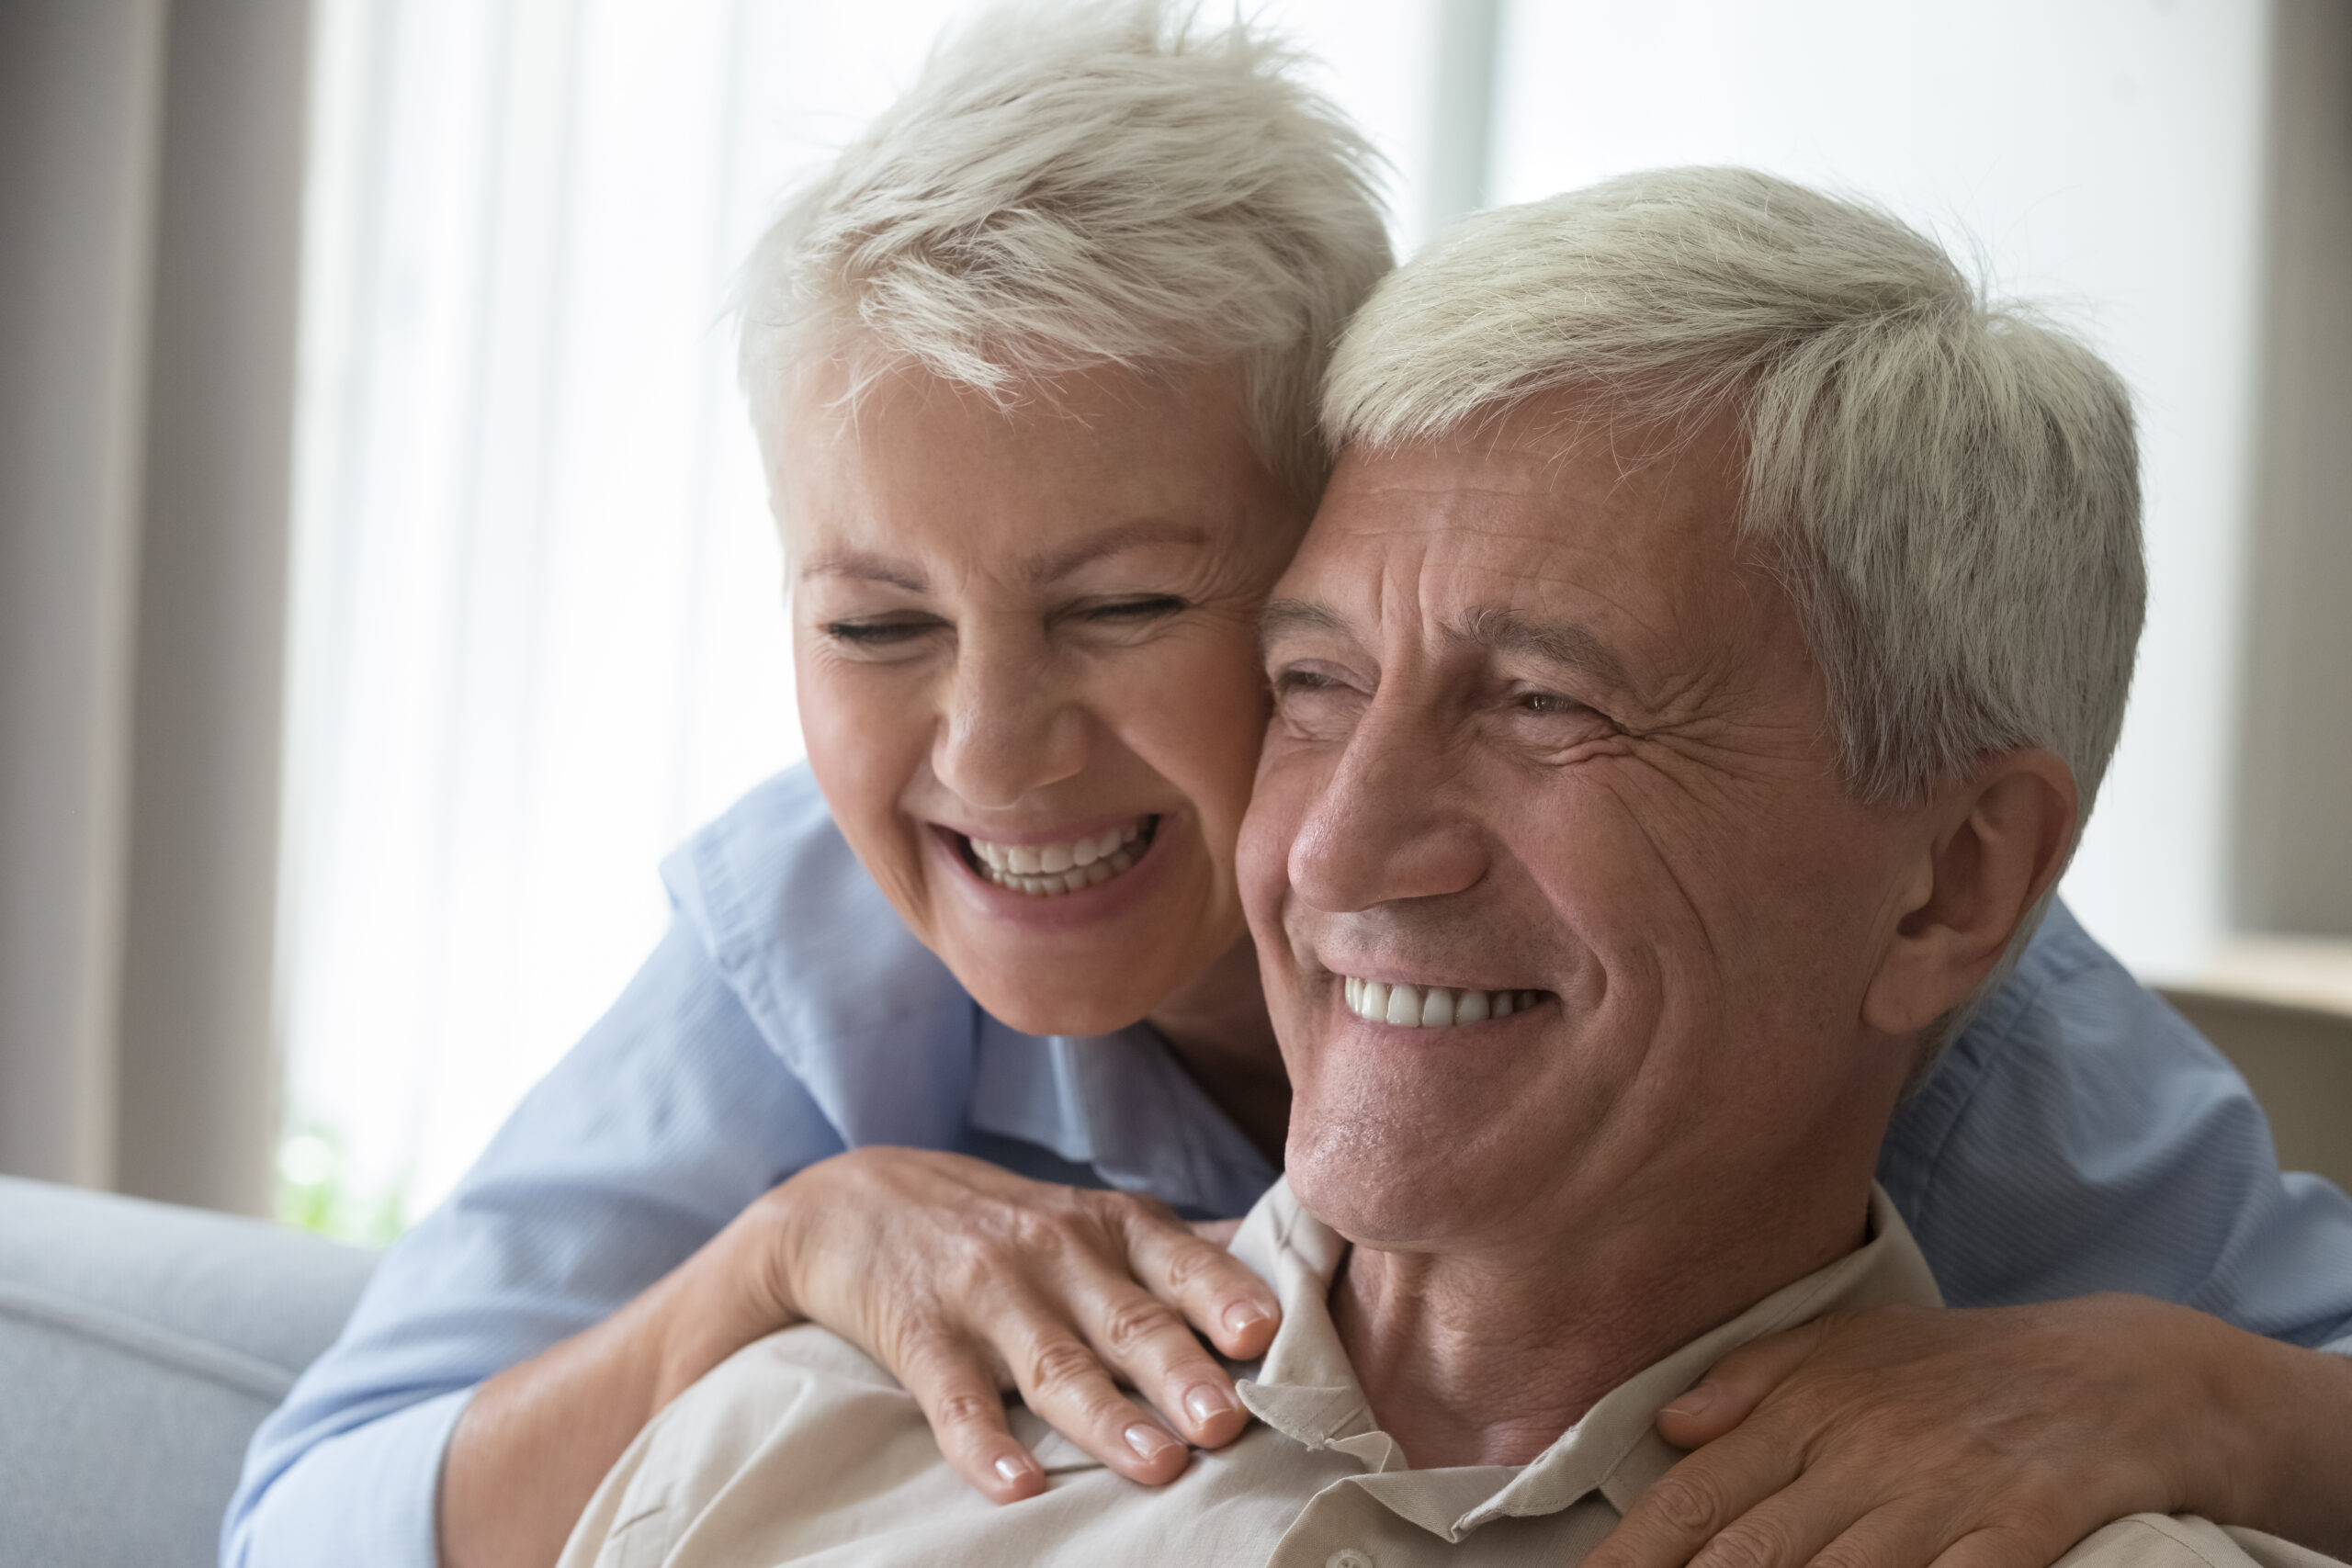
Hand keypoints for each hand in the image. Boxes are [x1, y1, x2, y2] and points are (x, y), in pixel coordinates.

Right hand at [744, 1146, 1280, 1503]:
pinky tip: (1018, 1485)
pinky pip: (955, 1398)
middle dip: (1180, 1370)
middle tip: (1227, 1420)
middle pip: (1127, 1319)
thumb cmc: (1002, 1222)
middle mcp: (1053, 1255)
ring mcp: (984, 1296)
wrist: (853, 1202)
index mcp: (1106, 1226)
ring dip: (1108, 1417)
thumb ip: (1178, 1248)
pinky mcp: (921, 1338)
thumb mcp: (1089, 1215)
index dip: (1221, 1295)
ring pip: (1055, 1363)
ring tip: (1159, 1465)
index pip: (1175, 1259)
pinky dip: (985, 1445)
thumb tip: (1289, 1259)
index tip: (1265, 1333)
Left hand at [1585, 1294, 2350, 1567]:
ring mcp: (1947, 1492)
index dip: (1630, 1556)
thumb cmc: (1971, 1370)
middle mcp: (1865, 1450)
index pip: (1695, 1499)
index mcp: (1812, 1407)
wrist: (2132, 1373)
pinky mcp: (2027, 1525)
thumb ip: (1755, 1381)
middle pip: (1751, 1553)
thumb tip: (1668, 1426)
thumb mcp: (1853, 1347)